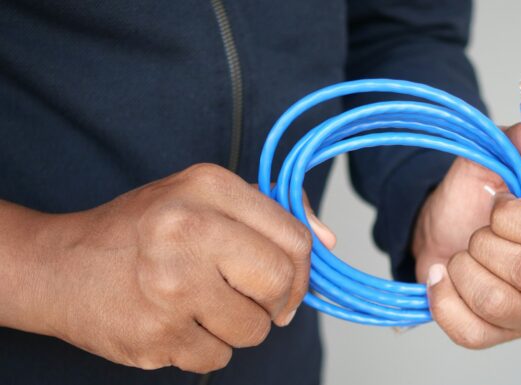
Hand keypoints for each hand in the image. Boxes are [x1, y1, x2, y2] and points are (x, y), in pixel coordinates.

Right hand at [26, 163, 332, 372]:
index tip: (287, 279)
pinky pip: (217, 359)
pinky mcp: (155, 336)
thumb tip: (328, 242)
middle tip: (255, 299)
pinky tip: (178, 322)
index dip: (302, 268)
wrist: (60, 267)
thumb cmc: (142, 229)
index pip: (294, 239)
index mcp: (206, 189)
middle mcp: (187, 233)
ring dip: (240, 327)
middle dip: (277, 301)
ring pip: (254, 331)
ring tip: (204, 305)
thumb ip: (272, 210)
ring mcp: (169, 289)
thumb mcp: (203, 197)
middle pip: (279, 285)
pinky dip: (207, 348)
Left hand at [412, 119, 520, 347]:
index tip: (496, 206)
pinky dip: (446, 302)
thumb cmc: (473, 200)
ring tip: (462, 256)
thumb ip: (515, 142)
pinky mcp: (508, 336)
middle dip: (484, 245)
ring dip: (464, 272)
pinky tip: (445, 281)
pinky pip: (473, 332)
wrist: (443, 233)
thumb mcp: (488, 162)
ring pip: (499, 304)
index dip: (514, 218)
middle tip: (477, 233)